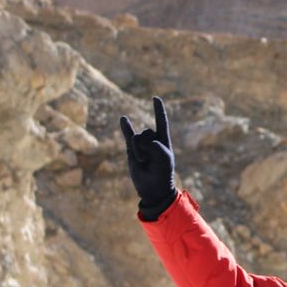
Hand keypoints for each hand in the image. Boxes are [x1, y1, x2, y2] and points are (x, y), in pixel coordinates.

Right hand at [119, 96, 176, 219]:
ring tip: (144, 162)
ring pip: (137, 138)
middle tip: (151, 161)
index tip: (155, 98)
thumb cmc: (162, 172)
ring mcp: (141, 144)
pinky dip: (125, 127)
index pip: (161, 121)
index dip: (158, 110)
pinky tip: (123, 118)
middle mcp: (152, 140)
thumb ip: (153, 145)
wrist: (152, 187)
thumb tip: (137, 139)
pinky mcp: (131, 150)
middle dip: (147, 146)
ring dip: (140, 151)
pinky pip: (127, 135)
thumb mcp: (163, 158)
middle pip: (147, 133)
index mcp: (163, 140)